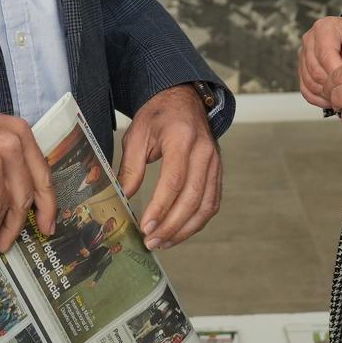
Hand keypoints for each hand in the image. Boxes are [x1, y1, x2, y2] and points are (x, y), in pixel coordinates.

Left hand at [118, 86, 221, 249]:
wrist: (184, 99)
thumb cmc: (158, 116)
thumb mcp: (136, 135)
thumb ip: (130, 168)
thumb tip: (123, 199)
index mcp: (182, 138)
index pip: (174, 180)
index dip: (161, 208)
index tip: (145, 227)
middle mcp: (204, 152)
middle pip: (192, 198)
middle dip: (171, 225)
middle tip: (151, 241)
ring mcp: (215, 163)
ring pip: (206, 206)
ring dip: (185, 230)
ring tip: (163, 242)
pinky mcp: (218, 172)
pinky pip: (212, 203)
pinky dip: (197, 222)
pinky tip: (179, 232)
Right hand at [297, 16, 341, 108]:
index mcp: (324, 28)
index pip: (325, 55)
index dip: (338, 72)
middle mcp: (310, 40)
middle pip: (315, 70)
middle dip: (333, 84)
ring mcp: (304, 55)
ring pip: (309, 81)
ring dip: (325, 93)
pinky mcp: (303, 68)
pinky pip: (306, 88)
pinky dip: (318, 98)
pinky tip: (333, 99)